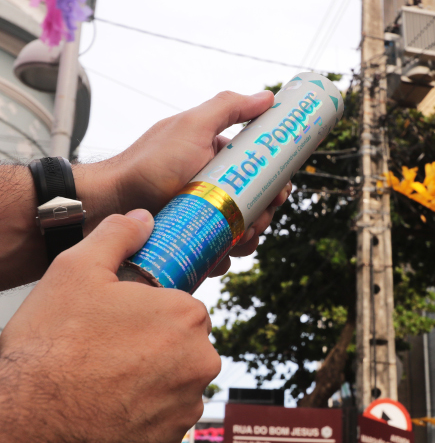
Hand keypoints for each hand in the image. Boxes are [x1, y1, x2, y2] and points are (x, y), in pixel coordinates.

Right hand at [0, 209, 219, 441]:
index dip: (152, 313)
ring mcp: (188, 403)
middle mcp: (200, 361)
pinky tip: (112, 403)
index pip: (184, 307)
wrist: (26, 420)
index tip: (124, 323)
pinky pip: (167, 414)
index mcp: (186, 316)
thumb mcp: (76, 270)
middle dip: (155, 345)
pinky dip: (147, 409)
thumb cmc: (50, 347)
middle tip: (111, 351)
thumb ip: (117, 236)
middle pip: (184, 344)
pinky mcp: (172, 437)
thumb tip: (143, 220)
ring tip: (107, 379)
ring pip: (177, 379)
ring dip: (153, 378)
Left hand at [86, 90, 288, 274]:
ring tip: (240, 239)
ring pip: (244, 231)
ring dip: (251, 238)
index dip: (276, 183)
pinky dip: (227, 255)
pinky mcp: (197, 241)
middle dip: (264, 215)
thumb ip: (228, 107)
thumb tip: (268, 98)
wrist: (112, 202)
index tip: (279, 193)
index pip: (261, 171)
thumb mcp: (191, 126)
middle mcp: (217, 188)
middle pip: (257, 204)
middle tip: (258, 221)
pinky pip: (222, 251)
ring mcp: (207, 216)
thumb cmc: (149, 162)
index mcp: (221, 160)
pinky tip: (222, 253)